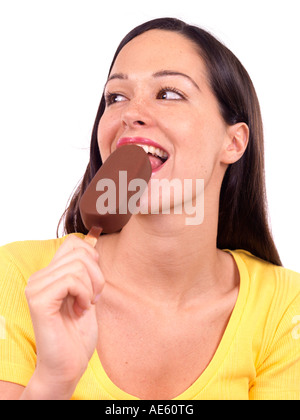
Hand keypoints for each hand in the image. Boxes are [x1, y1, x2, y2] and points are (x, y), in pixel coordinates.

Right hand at [25, 235, 103, 398]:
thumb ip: (86, 271)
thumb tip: (92, 243)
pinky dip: (84, 295)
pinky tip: (80, 310)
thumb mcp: (87, 294)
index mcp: (49, 275)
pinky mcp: (39, 300)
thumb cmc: (77, 334)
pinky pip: (71, 280)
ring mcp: (36, 287)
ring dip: (91, 288)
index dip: (92, 256)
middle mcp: (39, 278)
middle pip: (79, 252)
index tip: (95, 282)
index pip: (73, 243)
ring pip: (77, 266)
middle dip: (97, 275)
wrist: (68, 365)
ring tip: (85, 306)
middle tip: (94, 298)